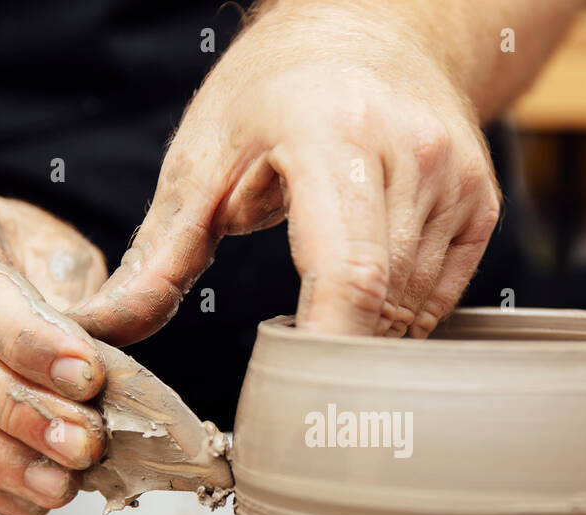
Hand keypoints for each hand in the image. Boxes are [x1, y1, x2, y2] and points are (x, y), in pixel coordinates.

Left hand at [74, 3, 501, 340]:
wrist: (370, 31)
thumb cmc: (275, 92)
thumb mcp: (204, 158)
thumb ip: (159, 254)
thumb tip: (104, 326)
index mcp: (335, 134)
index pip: (348, 275)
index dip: (325, 352)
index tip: (292, 407)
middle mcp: (412, 153)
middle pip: (381, 305)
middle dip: (333, 357)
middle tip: (287, 379)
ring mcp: (457, 180)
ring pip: (413, 310)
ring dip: (363, 338)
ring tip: (318, 311)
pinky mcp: (482, 203)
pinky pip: (440, 298)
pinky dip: (397, 317)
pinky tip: (361, 291)